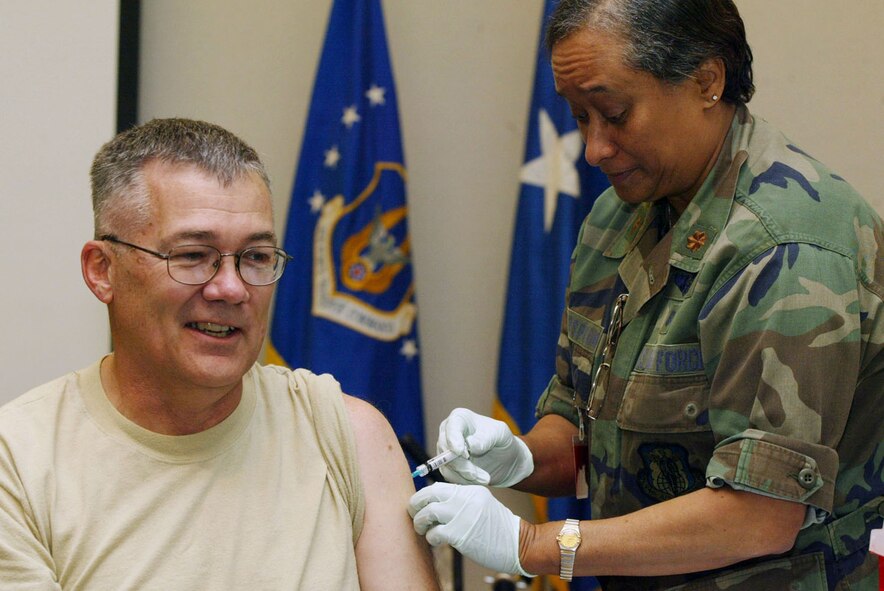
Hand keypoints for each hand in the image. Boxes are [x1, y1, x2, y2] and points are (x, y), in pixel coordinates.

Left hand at [409, 482, 531, 576]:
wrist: (518, 543)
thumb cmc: (498, 528)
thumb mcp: (480, 505)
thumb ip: (460, 501)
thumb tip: (435, 505)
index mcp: (469, 490)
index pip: (437, 487)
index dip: (423, 496)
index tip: (420, 506)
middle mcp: (465, 499)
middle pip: (428, 494)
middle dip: (415, 505)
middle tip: (414, 515)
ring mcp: (462, 515)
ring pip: (427, 513)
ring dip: (420, 523)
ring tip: (423, 530)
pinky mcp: (460, 534)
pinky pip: (434, 533)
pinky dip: (431, 538)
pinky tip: (436, 541)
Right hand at [436, 408, 533, 486]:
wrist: (505, 459)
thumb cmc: (502, 440)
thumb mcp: (501, 434)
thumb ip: (486, 438)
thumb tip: (469, 445)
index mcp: (459, 418)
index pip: (451, 427)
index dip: (453, 440)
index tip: (462, 452)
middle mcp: (447, 432)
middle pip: (445, 449)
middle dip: (462, 464)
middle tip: (480, 474)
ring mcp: (445, 450)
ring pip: (446, 465)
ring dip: (465, 476)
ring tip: (485, 479)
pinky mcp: (447, 466)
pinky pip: (450, 476)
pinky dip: (464, 481)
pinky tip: (479, 480)